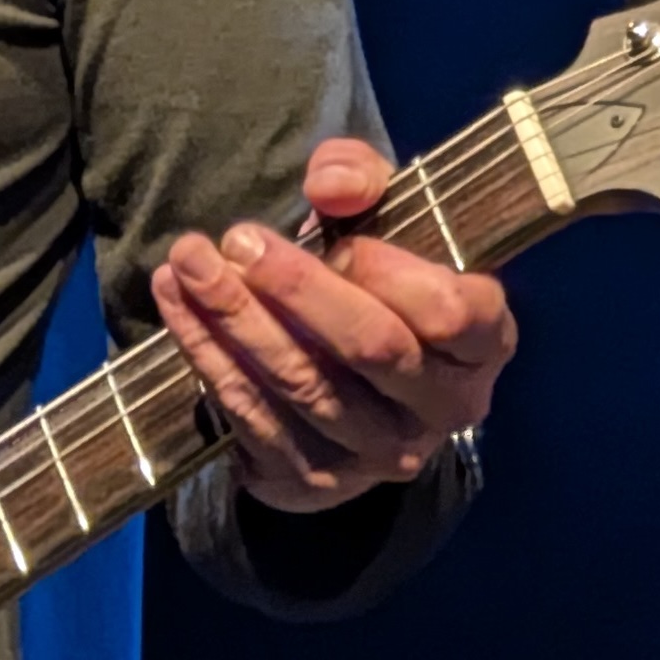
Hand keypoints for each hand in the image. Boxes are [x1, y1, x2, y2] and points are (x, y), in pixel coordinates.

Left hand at [150, 137, 515, 515]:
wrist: (348, 382)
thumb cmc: (376, 283)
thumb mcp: (383, 219)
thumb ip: (363, 180)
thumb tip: (329, 183)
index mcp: (483, 346)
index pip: (451, 313)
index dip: (388, 271)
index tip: (332, 232)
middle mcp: (442, 410)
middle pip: (370, 347)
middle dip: (297, 289)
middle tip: (237, 239)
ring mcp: (378, 453)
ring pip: (303, 383)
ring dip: (236, 319)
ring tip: (188, 261)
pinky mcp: (314, 479)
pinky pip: (253, 414)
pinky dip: (207, 353)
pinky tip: (175, 301)